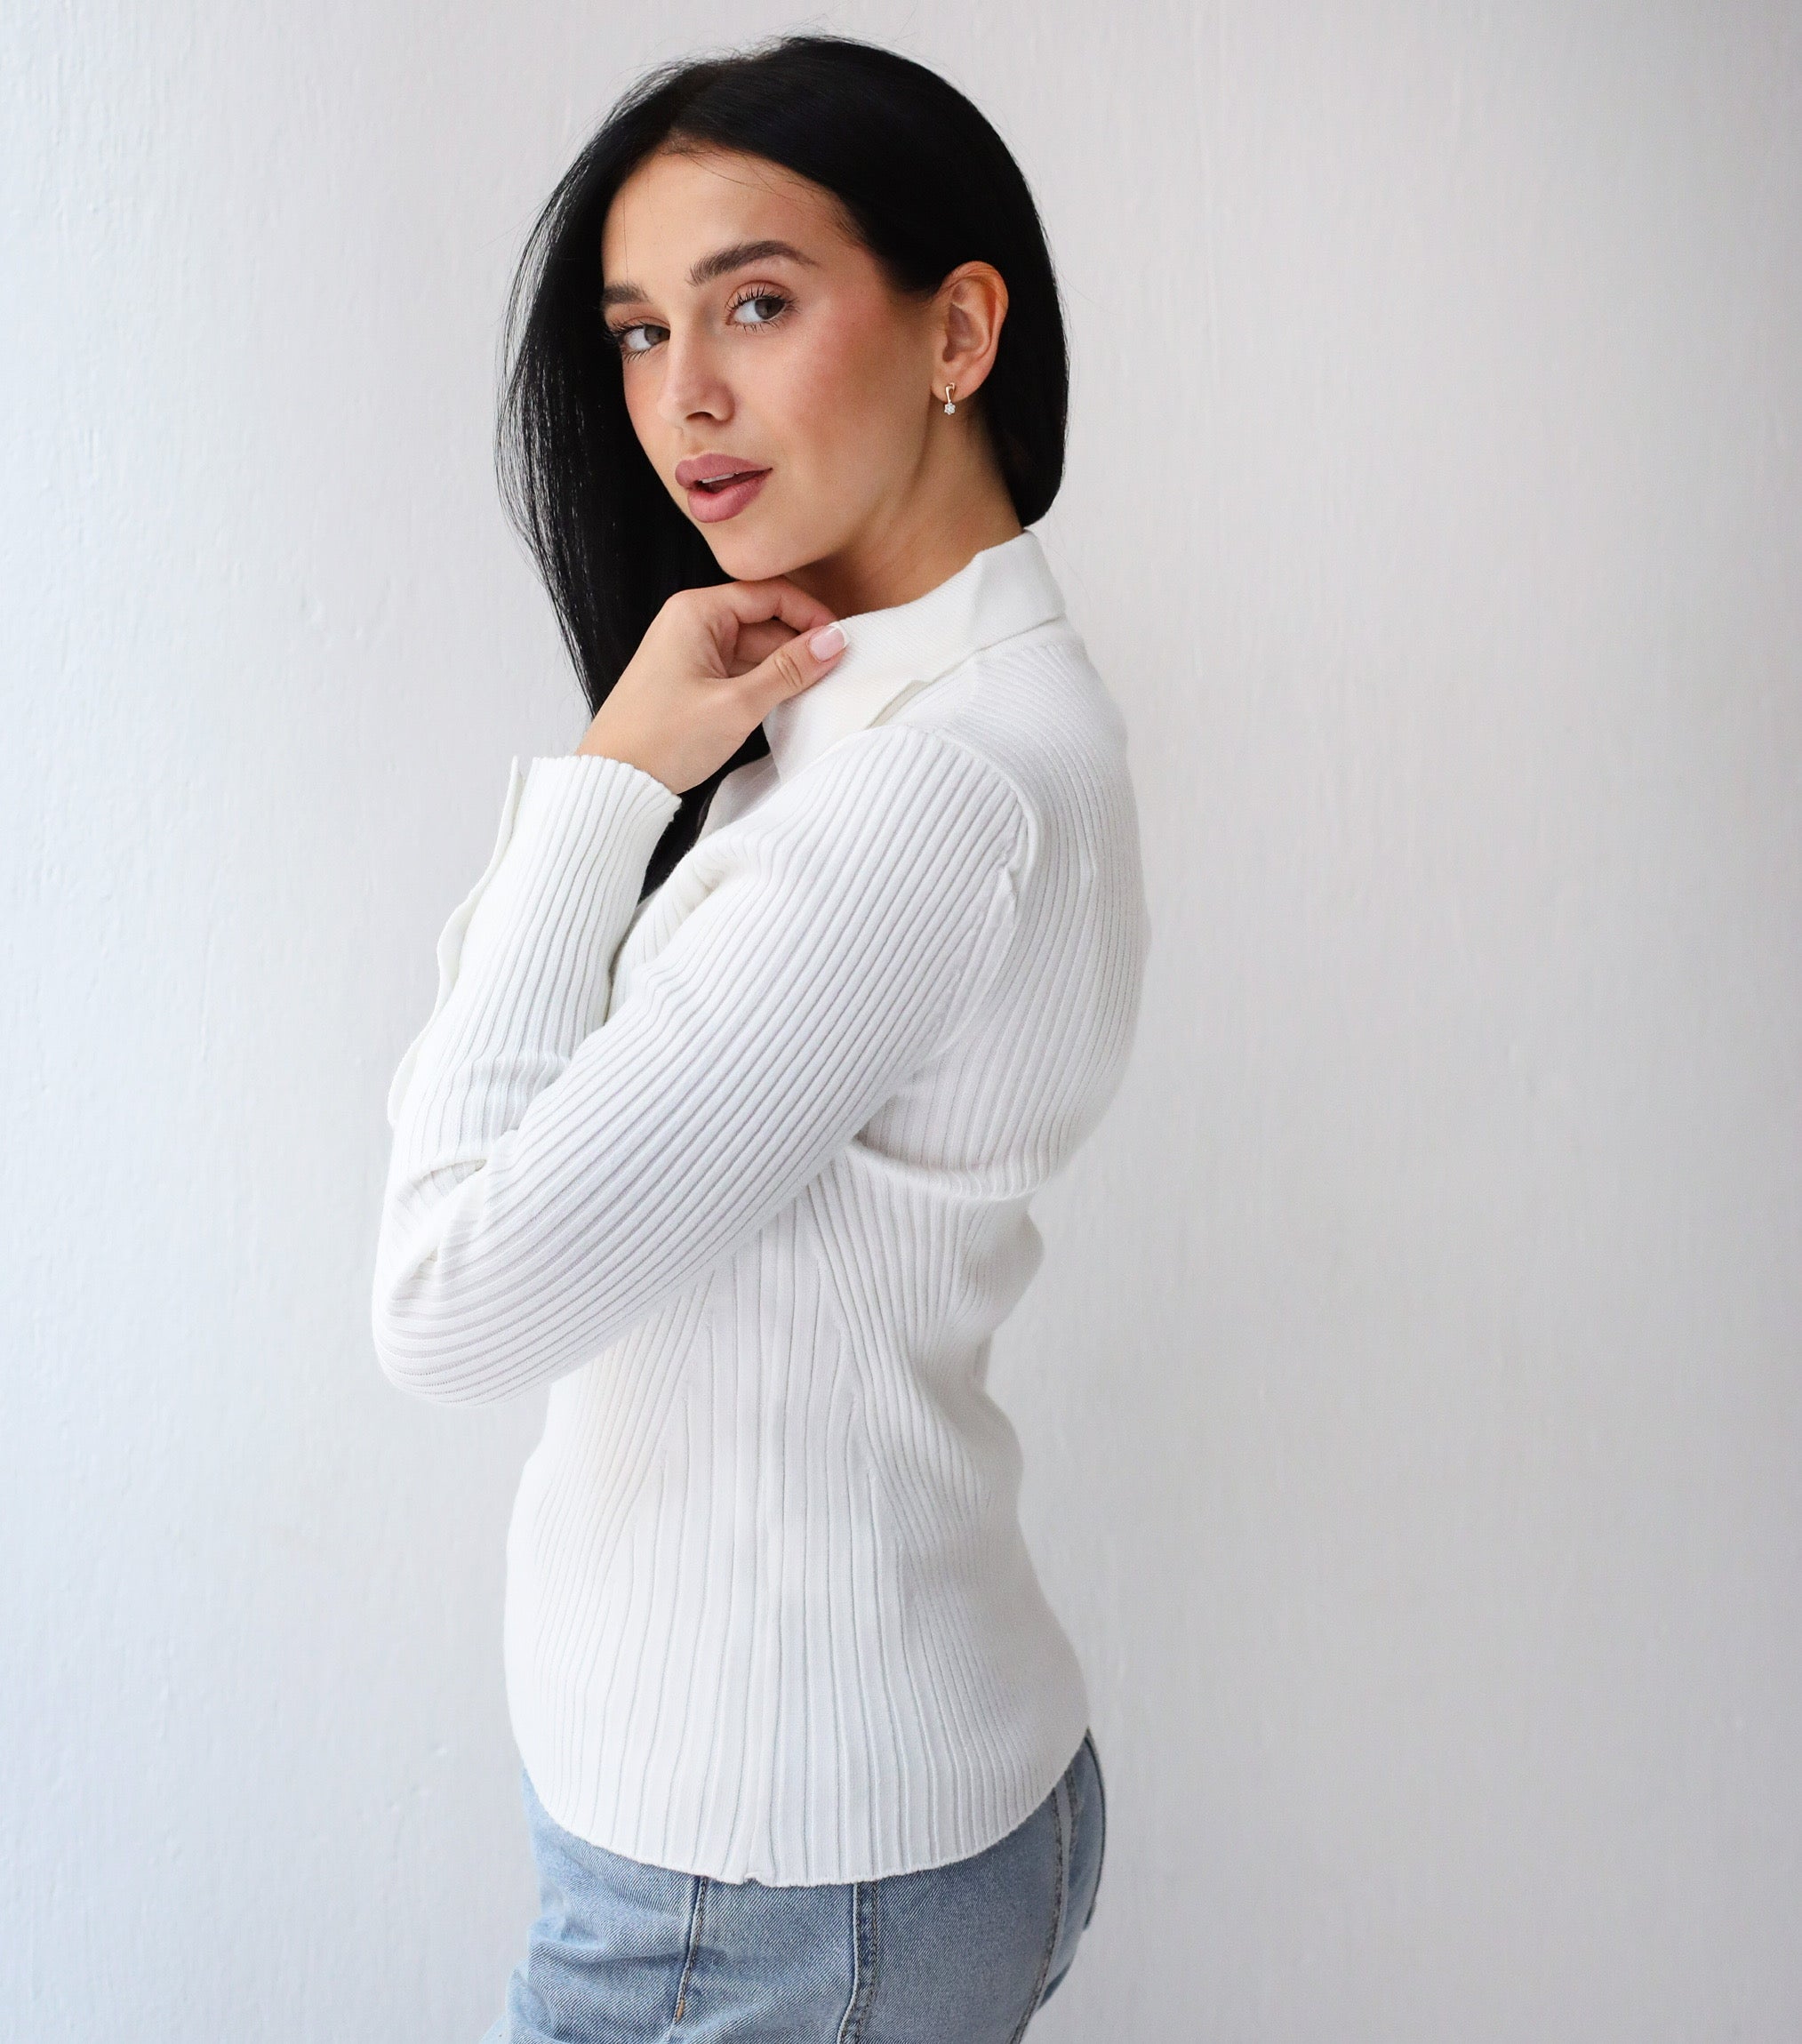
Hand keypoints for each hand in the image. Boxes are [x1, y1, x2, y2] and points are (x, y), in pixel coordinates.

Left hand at [575, 579, 847, 793]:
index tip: (841, 639)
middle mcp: (691, 622)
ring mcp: (690, 651)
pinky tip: (785, 702)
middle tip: (837, 669)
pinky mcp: (690, 679)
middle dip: (799, 644)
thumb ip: (789, 670)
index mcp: (696, 612)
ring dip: (783, 667)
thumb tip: (833, 641)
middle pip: (763, 620)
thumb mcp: (737, 705)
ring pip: (753, 648)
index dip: (810, 614)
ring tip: (816, 689)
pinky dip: (762, 683)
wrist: (615, 780)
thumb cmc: (662, 739)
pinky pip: (737, 670)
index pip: (769, 594)